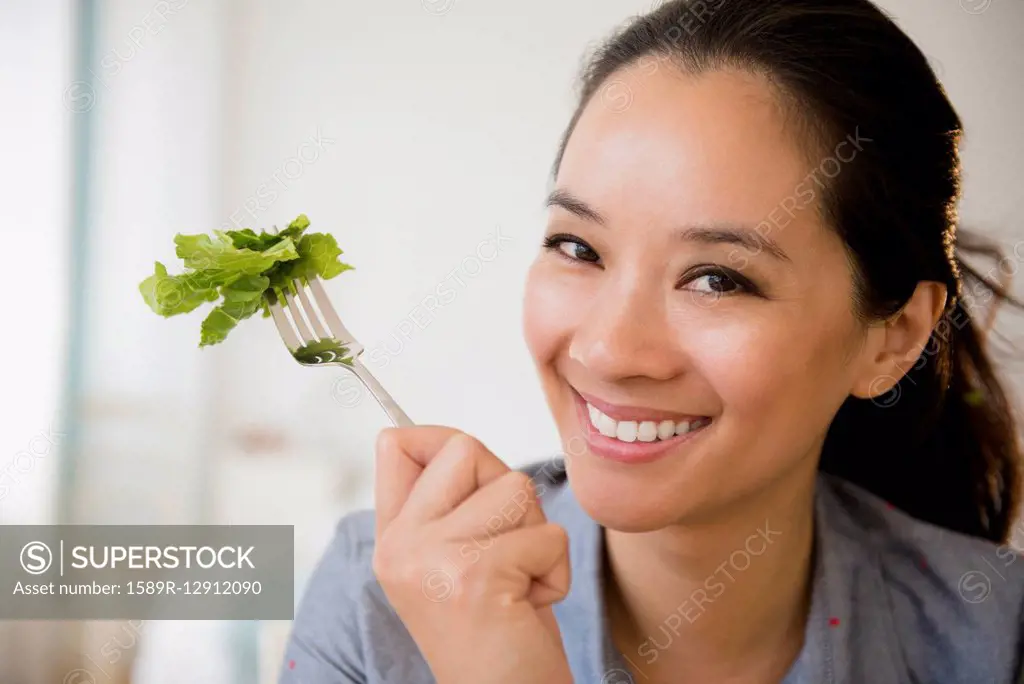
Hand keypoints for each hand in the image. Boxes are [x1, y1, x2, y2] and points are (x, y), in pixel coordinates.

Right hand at [372, 426, 573, 683]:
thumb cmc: (497, 634)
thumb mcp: (455, 563)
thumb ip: (448, 505)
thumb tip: (456, 443)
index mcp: (391, 539)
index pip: (396, 444)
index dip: (443, 441)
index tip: (474, 475)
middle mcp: (399, 546)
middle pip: (464, 448)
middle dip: (506, 488)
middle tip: (508, 547)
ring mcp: (431, 559)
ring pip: (514, 487)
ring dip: (536, 534)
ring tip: (518, 582)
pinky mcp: (474, 575)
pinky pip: (547, 533)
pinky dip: (554, 571)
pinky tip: (528, 606)